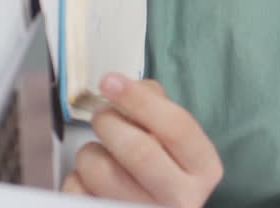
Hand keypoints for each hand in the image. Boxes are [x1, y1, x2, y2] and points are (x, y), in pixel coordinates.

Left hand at [61, 74, 222, 207]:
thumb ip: (158, 110)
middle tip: (102, 114)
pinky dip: (76, 178)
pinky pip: (77, 190)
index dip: (141, 100)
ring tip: (100, 154)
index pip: (177, 127)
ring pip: (100, 170)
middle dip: (110, 122)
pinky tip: (92, 181)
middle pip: (138, 150)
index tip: (113, 82)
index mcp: (203, 168)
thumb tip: (125, 87)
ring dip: (90, 152)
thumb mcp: (176, 143)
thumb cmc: (163, 173)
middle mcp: (180, 196)